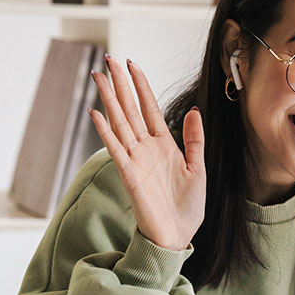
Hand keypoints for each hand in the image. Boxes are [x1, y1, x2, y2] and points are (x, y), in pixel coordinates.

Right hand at [88, 55, 205, 250]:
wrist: (177, 235)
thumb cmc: (187, 207)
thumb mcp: (197, 168)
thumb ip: (194, 139)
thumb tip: (194, 111)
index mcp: (164, 145)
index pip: (149, 108)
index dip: (141, 86)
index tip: (132, 64)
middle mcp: (146, 148)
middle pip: (130, 109)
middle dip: (120, 84)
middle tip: (109, 59)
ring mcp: (135, 160)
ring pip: (120, 122)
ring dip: (108, 99)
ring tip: (98, 77)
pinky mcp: (129, 175)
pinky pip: (115, 149)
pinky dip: (105, 131)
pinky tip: (96, 113)